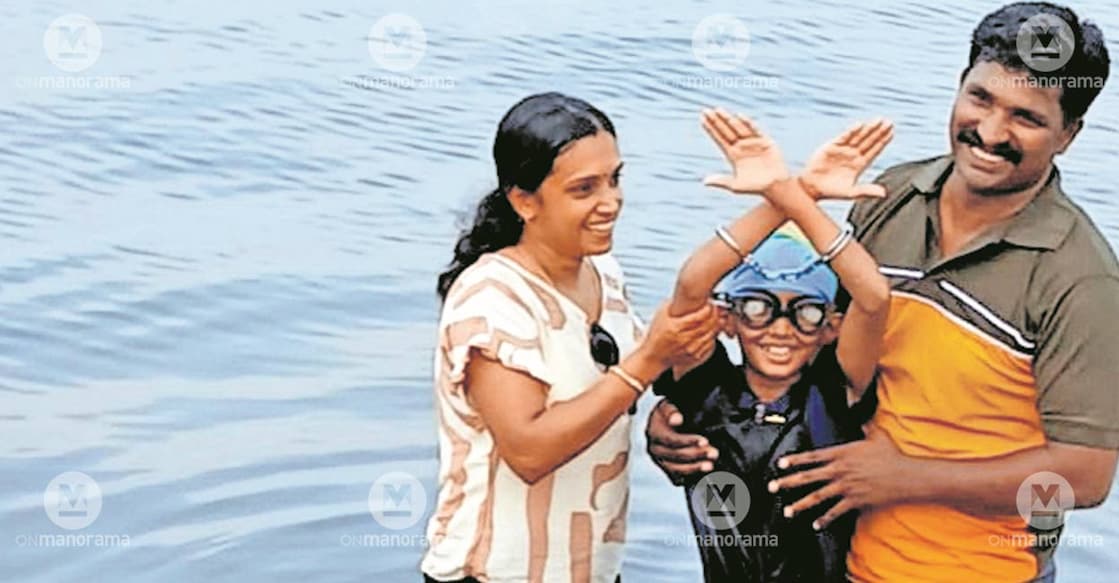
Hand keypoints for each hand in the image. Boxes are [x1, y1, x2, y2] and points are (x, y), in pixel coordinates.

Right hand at [641, 302, 720, 370]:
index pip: (698, 317)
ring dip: (716, 325)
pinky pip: (710, 345)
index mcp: (675, 328)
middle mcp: (683, 340)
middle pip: (706, 326)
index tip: (710, 303)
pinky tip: (712, 329)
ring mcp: (690, 349)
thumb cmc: (657, 334)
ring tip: (716, 317)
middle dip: (715, 315)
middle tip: (716, 308)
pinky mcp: (694, 356)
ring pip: (710, 336)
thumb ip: (672, 302)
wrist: (654, 355)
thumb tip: (685, 291)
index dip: (708, 309)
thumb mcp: (660, 314)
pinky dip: (713, 336)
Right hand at [645, 400, 718, 484]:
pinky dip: (689, 477)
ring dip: (694, 468)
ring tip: (710, 465)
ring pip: (675, 469)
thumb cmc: (670, 413)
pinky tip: (702, 475)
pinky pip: (676, 478)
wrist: (664, 422)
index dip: (688, 441)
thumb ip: (671, 410)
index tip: (705, 441)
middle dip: (696, 455)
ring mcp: (660, 461)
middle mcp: (654, 449)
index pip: (671, 439)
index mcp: (654, 432)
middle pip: (675, 455)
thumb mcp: (668, 405)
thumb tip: (677, 419)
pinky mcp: (666, 470)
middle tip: (714, 453)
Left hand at [701, 108, 788, 193]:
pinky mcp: (764, 141)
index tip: (702, 119)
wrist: (775, 187)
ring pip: (738, 128)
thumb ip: (721, 181)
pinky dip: (747, 123)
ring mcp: (752, 142)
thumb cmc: (754, 188)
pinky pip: (754, 130)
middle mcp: (741, 146)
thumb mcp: (735, 185)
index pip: (719, 139)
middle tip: (706, 111)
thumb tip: (705, 182)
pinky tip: (738, 116)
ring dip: (728, 119)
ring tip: (718, 111)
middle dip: (716, 121)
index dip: (711, 129)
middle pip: (726, 131)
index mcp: (732, 154)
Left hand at [767, 425, 916, 529]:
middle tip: (772, 487)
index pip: (812, 456)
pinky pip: (836, 512)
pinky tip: (815, 525)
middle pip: (808, 477)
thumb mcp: (876, 435)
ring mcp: (847, 487)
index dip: (795, 460)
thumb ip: (864, 426)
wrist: (906, 476)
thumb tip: (862, 414)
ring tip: (786, 511)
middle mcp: (840, 470)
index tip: (780, 463)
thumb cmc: (891, 455)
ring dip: (801, 504)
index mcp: (842, 453)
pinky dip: (825, 519)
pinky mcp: (855, 501)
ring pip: (818, 496)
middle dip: (787, 482)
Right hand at [799, 118, 893, 199]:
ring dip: (868, 128)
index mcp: (859, 164)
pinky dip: (851, 131)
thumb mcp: (851, 193)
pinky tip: (860, 125)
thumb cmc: (831, 191)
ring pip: (858, 137)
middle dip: (879, 132)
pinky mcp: (831, 146)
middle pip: (869, 141)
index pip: (874, 150)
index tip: (891, 132)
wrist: (811, 188)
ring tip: (879, 120)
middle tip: (889, 123)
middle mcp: (852, 155)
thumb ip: (866, 191)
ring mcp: (843, 149)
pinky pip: (843, 137)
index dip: (882, 141)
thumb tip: (883, 193)